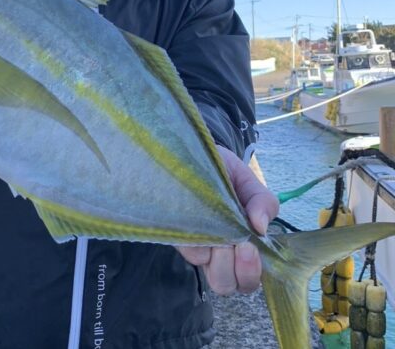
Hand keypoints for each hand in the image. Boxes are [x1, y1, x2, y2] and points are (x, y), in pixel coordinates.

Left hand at [177, 146, 278, 294]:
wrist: (191, 155)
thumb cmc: (223, 172)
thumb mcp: (246, 181)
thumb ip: (262, 200)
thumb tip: (261, 226)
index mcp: (244, 244)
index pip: (249, 278)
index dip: (252, 272)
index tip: (250, 248)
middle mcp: (220, 253)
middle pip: (228, 285)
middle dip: (240, 270)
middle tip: (241, 245)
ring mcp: (198, 247)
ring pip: (213, 277)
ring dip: (221, 260)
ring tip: (221, 235)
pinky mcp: (178, 238)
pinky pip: (191, 251)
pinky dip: (198, 239)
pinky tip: (199, 218)